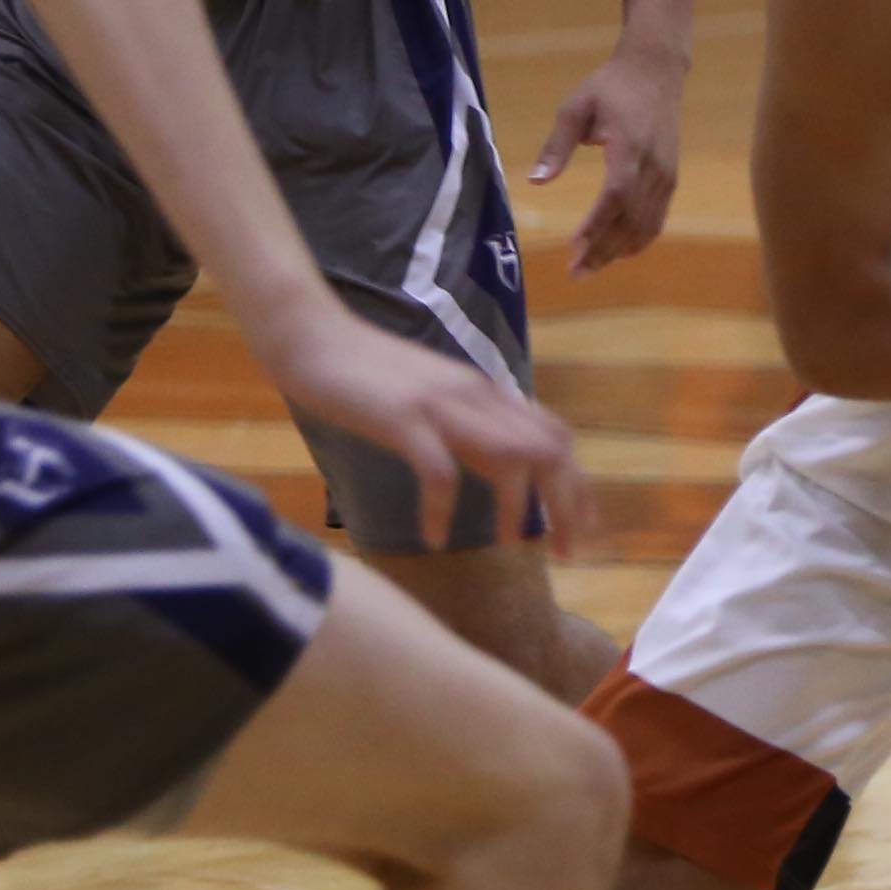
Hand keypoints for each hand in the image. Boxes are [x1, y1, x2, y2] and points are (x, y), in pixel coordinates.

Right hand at [267, 313, 588, 545]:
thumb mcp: (433, 397)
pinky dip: (442, 511)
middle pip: (551, 450)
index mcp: (486, 393)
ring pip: (512, 458)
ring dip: (520, 508)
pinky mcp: (404, 419)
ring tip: (509, 544)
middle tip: (566, 554)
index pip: (556, 436)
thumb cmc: (365, 371)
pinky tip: (432, 540)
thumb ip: (468, 424)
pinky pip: (440, 474)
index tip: (577, 528)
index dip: (576, 484)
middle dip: (568, 505)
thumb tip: (502, 463)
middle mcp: (476, 396)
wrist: (312, 335)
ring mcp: (442, 406)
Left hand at [529, 40, 684, 276]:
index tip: (574, 248)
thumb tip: (536, 180)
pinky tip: (618, 251)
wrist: (656, 70)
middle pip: (631, 220)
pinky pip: (658, 218)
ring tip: (592, 267)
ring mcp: (666, 175)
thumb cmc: (610, 86)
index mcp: (629, 147)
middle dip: (604, 250)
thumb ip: (556, 146)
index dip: (597, 226)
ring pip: (647, 225)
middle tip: (576, 272)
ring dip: (620, 251)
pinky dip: (639, 239)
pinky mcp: (671, 178)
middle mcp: (653, 167)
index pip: (615, 196)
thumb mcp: (575, 107)